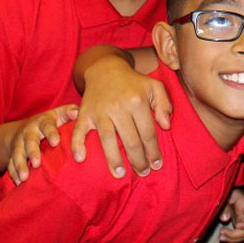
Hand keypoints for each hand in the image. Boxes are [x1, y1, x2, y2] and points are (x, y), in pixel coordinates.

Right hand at [7, 104, 78, 184]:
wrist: (28, 127)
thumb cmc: (52, 122)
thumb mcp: (60, 114)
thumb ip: (70, 112)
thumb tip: (77, 114)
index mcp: (42, 121)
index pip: (46, 126)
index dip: (51, 133)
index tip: (56, 142)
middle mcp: (29, 131)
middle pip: (29, 141)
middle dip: (32, 152)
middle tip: (37, 163)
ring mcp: (19, 143)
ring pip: (17, 154)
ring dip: (20, 166)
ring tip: (24, 178)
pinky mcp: (13, 154)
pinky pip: (10, 164)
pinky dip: (13, 174)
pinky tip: (18, 184)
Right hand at [70, 55, 172, 177]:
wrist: (105, 68)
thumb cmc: (133, 82)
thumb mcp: (154, 87)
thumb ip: (165, 104)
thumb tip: (166, 126)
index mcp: (137, 101)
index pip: (148, 133)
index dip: (154, 151)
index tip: (157, 165)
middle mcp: (118, 107)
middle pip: (130, 140)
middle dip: (138, 160)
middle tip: (143, 172)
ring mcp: (100, 111)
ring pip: (107, 140)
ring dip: (114, 160)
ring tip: (119, 174)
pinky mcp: (85, 113)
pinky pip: (79, 130)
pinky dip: (77, 145)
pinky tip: (81, 159)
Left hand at [218, 188, 243, 242]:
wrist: (236, 198)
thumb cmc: (235, 195)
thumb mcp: (231, 196)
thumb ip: (227, 205)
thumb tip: (224, 219)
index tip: (237, 225)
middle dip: (234, 235)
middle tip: (221, 232)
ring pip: (242, 237)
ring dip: (231, 239)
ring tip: (220, 236)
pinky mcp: (241, 229)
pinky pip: (238, 237)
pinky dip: (230, 238)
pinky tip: (221, 237)